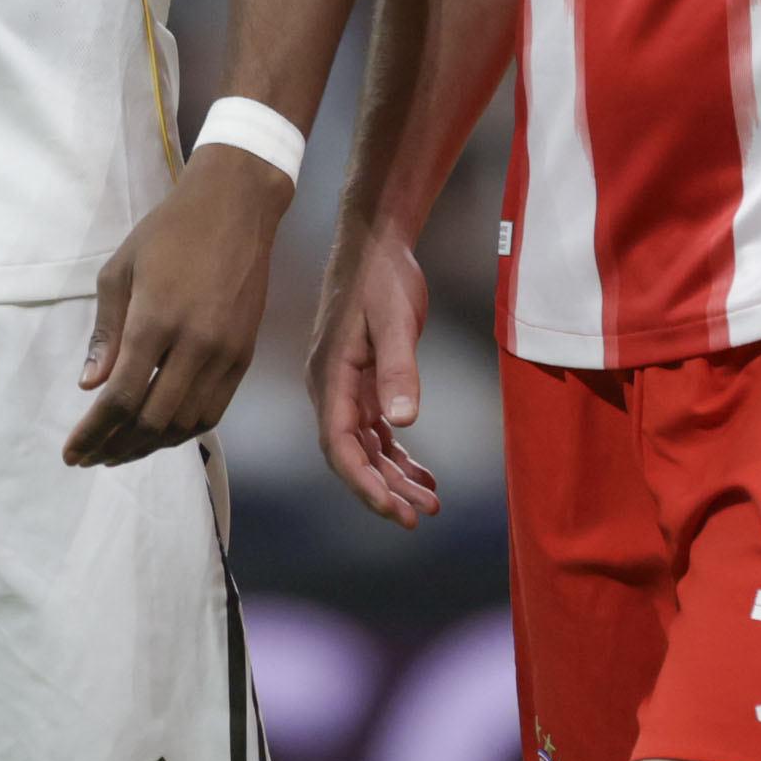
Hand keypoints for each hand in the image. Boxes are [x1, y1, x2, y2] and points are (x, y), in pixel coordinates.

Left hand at [64, 143, 291, 467]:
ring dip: (150, 446)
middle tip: (92, 457)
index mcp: (156, 320)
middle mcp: (195, 345)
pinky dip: (184, 430)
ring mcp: (226, 354)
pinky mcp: (245, 356)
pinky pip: (214, 410)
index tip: (71, 453)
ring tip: (121, 451)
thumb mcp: (119, 271)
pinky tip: (160, 432)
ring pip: (186, 423)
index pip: (120, 397)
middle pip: (152, 420)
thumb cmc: (167, 232)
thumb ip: (106, 333)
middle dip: (117, 447)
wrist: (235, 208)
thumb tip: (90, 386)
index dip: (93, 433)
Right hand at [309, 223, 443, 527]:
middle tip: (419, 519)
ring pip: (366, 446)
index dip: (363, 482)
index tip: (393, 509)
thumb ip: (398, 370)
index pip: (339, 445)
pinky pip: (377, 429)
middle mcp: (331, 388)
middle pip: (352, 455)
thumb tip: (402, 423)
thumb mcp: (394, 320)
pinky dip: (397, 454)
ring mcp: (346, 385)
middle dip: (383, 490)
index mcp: (330, 377)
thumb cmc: (381, 276)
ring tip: (430, 504)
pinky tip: (423, 473)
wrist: (375, 241)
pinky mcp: (363, 379)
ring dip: (393, 476)